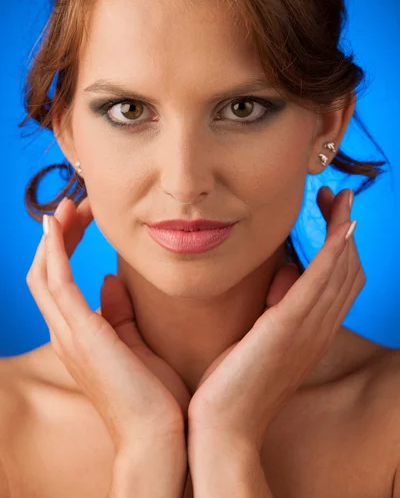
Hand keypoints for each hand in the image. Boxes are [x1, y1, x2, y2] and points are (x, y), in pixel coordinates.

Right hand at [26, 196, 190, 452]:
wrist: (161, 439)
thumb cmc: (155, 399)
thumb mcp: (137, 346)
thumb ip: (120, 314)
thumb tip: (111, 281)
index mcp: (80, 337)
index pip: (60, 282)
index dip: (64, 247)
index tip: (83, 219)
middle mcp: (67, 335)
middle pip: (46, 273)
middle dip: (56, 236)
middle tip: (74, 205)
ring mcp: (70, 336)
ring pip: (45, 274)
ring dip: (53, 237)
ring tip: (67, 205)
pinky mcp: (81, 335)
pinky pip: (57, 284)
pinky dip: (53, 252)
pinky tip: (57, 226)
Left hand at [187, 187, 364, 452]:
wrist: (223, 425)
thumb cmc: (231, 385)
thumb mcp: (255, 341)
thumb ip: (269, 314)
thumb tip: (270, 283)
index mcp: (311, 333)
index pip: (338, 282)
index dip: (341, 247)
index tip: (331, 216)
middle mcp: (318, 329)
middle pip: (348, 271)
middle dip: (346, 231)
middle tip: (338, 198)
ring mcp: (308, 328)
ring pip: (340, 271)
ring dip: (344, 231)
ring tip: (339, 200)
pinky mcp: (288, 326)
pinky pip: (321, 281)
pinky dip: (335, 252)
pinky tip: (340, 228)